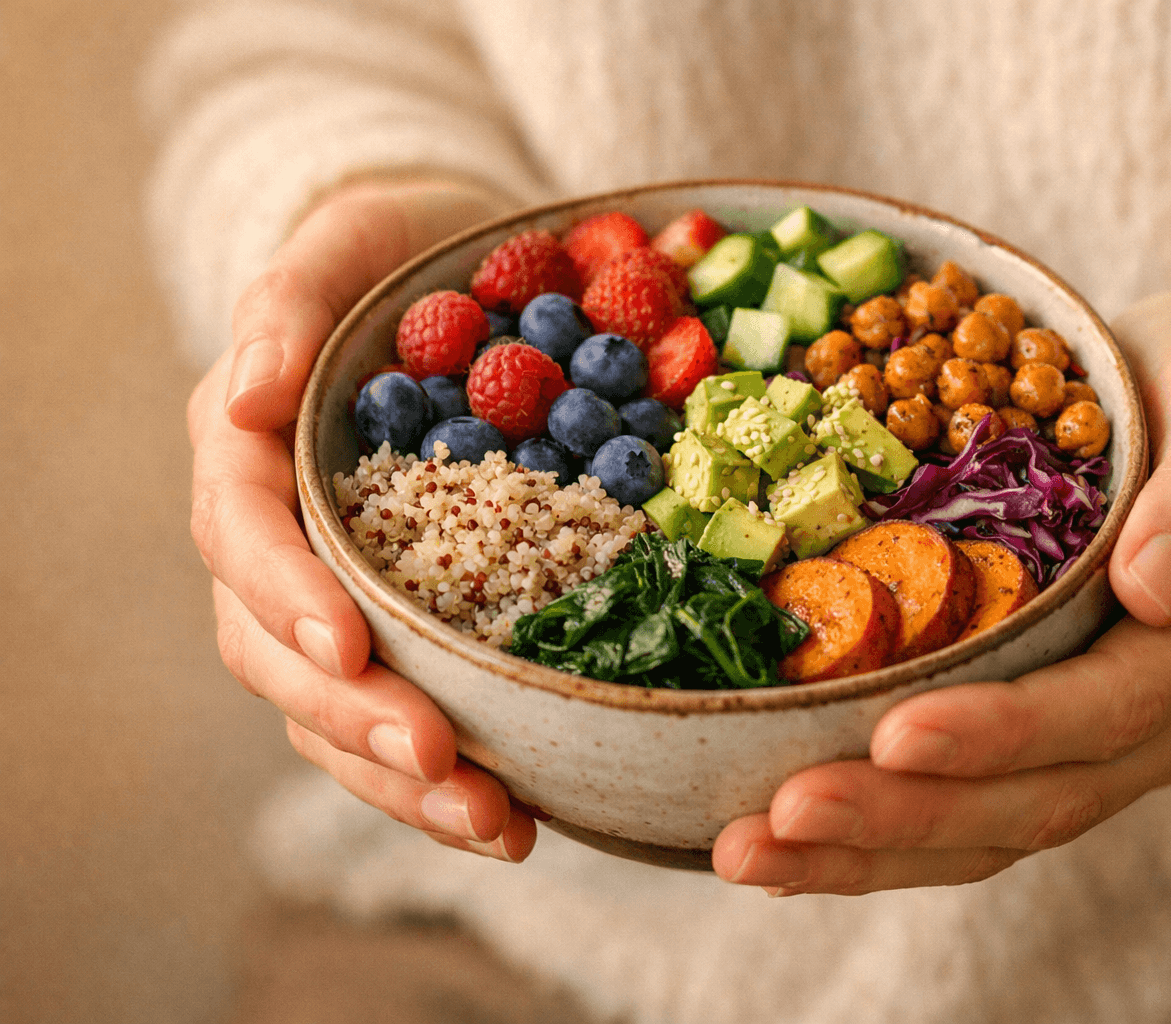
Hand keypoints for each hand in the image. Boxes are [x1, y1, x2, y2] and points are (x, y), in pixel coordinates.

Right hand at [187, 178, 536, 861]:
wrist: (453, 270)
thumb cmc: (398, 250)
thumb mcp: (348, 240)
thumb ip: (291, 301)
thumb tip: (239, 393)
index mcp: (248, 448)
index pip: (240, 532)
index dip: (285, 592)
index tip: (346, 645)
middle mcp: (278, 535)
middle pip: (277, 649)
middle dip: (352, 714)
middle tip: (437, 758)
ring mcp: (334, 589)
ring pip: (332, 709)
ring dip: (401, 780)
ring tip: (492, 826)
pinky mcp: (402, 623)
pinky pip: (401, 711)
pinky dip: (447, 775)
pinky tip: (515, 819)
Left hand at [713, 292, 1170, 893]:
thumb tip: (1156, 590)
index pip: (1108, 706)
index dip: (1001, 732)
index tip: (892, 738)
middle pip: (1039, 796)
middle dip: (904, 814)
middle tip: (775, 822)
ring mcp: (1118, 741)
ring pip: (996, 828)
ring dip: (871, 851)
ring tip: (751, 854)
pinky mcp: (1061, 744)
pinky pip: (975, 808)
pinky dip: (882, 838)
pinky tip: (789, 849)